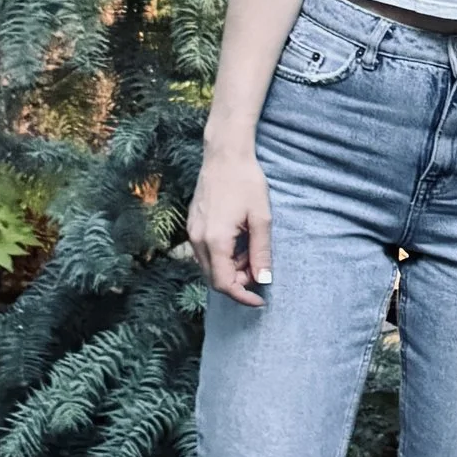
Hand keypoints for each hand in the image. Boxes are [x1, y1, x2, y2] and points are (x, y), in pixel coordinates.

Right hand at [187, 147, 272, 303]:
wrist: (225, 155)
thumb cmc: (246, 182)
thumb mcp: (261, 219)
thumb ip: (261, 252)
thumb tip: (264, 279)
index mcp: (215, 240)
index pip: (224, 284)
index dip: (243, 297)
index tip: (260, 300)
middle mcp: (198, 240)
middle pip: (214, 279)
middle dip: (237, 283)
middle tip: (259, 271)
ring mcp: (192, 232)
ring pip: (209, 267)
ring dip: (230, 269)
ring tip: (251, 252)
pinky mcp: (192, 225)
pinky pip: (205, 253)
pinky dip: (222, 257)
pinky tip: (239, 242)